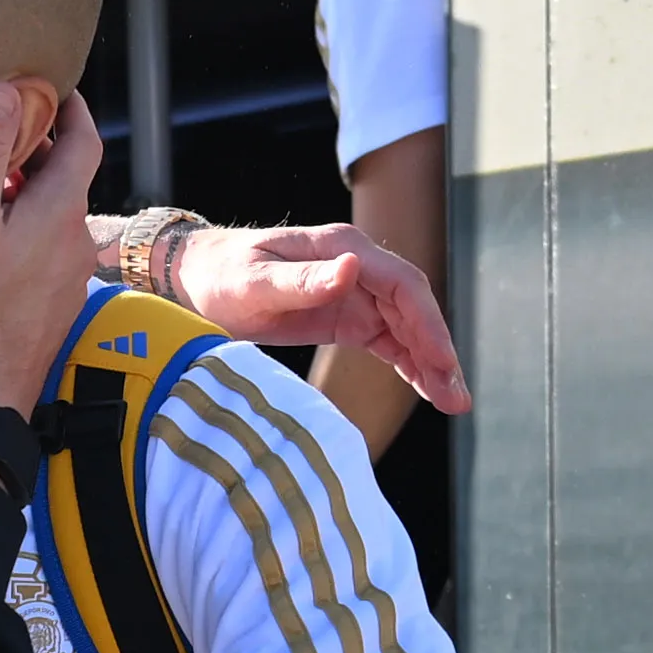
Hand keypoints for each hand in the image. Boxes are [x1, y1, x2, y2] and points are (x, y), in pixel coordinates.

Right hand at [0, 86, 100, 411]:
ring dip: (30, 188)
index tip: (51, 85)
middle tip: (0, 128)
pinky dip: (27, 224)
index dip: (72, 108)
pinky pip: (47, 245)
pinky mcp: (53, 301)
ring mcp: (67, 273)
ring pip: (56, 212)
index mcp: (60, 210)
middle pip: (68, 175)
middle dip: (40, 147)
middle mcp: (74, 239)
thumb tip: (3, 90)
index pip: (84, 140)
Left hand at [166, 221, 471, 414]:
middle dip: (438, 351)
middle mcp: (356, 266)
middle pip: (413, 309)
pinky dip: (409, 364)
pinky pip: (388, 340)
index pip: (402, 285)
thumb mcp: (254, 282)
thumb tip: (352, 269)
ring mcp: (354, 291)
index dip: (427, 324)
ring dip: (430, 363)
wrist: (195, 278)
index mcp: (342, 248)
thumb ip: (302, 280)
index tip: (442, 362)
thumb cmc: (220, 275)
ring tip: (453, 403)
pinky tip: (428, 390)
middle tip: (456, 397)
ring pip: (406, 327)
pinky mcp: (345, 317)